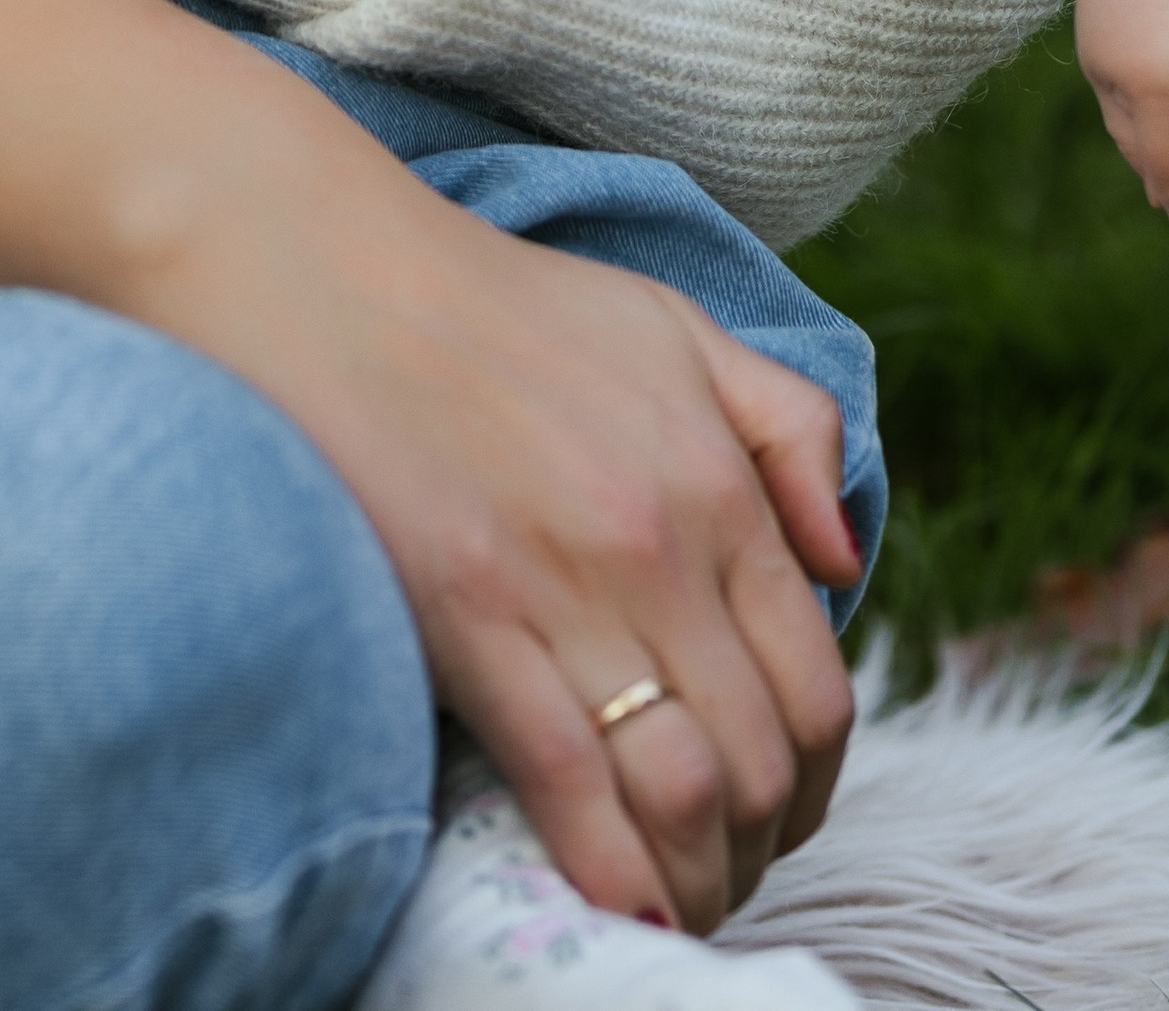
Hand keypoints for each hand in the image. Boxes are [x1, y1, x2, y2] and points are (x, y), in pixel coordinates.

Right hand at [0, 0, 858, 934]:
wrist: (324, 267)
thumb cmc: (493, 300)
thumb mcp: (671, 325)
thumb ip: (786, 426)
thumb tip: (844, 561)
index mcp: (716, 480)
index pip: (816, 687)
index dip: (811, 782)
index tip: (778, 812)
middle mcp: (662, 544)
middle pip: (762, 758)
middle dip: (759, 846)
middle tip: (723, 870)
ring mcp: (566, 587)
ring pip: (683, 790)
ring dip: (696, 875)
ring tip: (672, 899)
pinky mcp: (468, 619)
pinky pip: (568, 782)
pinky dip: (611, 866)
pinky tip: (619, 901)